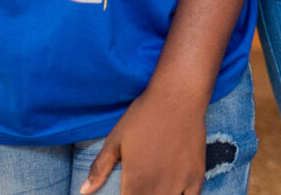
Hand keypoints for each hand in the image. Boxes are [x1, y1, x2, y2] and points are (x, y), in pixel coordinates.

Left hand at [80, 77, 211, 194]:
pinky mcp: (197, 176)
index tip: (126, 192)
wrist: (178, 96)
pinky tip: (175, 194)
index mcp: (135, 181)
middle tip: (138, 190)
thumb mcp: (115, 140)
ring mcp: (180, 183)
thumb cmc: (144, 115)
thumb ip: (99, 168)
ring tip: (154, 191)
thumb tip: (84, 191)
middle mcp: (157, 187)